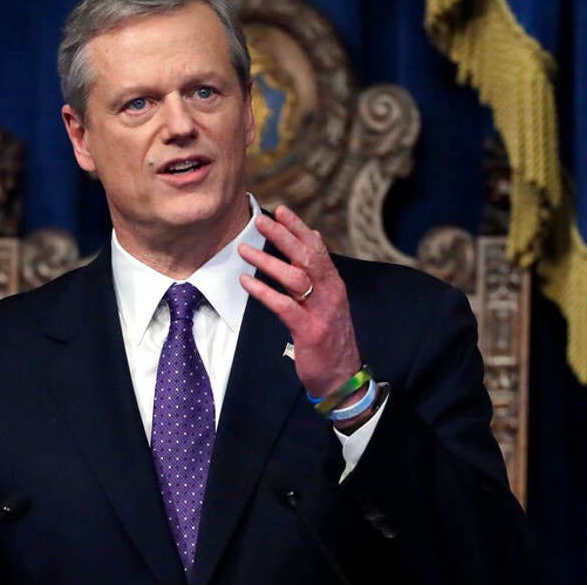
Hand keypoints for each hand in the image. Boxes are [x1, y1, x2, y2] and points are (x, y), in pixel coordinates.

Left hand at [238, 206, 361, 399]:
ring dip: (267, 261)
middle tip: (259, 221)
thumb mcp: (329, 299)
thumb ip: (320, 270)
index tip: (280, 210)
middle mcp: (330, 292)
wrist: (342, 377)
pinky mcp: (310, 331)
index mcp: (334, 283)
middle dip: (282, 236)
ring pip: (295, 277)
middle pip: (306, 257)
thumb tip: (313, 236)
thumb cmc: (330, 337)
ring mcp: (321, 311)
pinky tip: (246, 281)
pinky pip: (284, 306)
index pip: (316, 248)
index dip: (298, 228)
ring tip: (244, 249)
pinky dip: (264, 291)